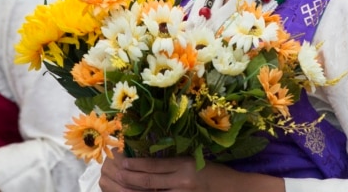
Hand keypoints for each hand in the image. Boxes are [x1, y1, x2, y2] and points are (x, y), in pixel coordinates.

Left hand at [99, 152, 281, 191]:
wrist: (234, 189)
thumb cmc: (214, 172)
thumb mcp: (193, 160)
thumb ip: (173, 162)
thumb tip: (146, 160)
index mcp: (184, 165)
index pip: (153, 166)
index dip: (134, 164)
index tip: (120, 159)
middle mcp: (182, 182)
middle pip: (147, 182)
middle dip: (128, 177)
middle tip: (113, 171)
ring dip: (132, 189)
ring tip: (117, 184)